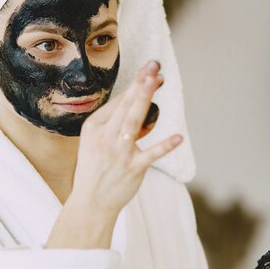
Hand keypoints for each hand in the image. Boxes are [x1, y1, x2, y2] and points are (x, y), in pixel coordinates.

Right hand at [68, 60, 181, 217]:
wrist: (91, 203)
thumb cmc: (95, 169)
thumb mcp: (94, 141)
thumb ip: (112, 122)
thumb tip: (136, 101)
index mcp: (94, 127)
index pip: (118, 102)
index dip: (136, 85)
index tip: (151, 72)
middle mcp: (105, 137)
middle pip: (125, 105)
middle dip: (141, 83)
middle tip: (155, 65)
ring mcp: (119, 152)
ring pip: (133, 121)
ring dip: (144, 99)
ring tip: (155, 82)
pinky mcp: (132, 168)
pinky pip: (150, 155)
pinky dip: (164, 146)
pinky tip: (178, 137)